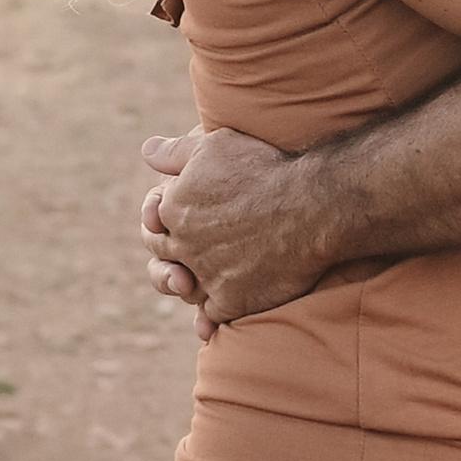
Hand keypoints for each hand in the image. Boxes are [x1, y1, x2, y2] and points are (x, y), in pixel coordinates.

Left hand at [141, 125, 338, 328]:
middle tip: (187, 255)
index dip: (162, 223)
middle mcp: (184, 245)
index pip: (153, 223)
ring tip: (202, 281)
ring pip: (186, 289)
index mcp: (173, 208)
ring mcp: (207, 276)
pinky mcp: (232, 301)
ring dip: (189, 287)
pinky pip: (212, 314)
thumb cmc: (265, 167)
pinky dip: (211, 315)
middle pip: (164, 258)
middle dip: (171, 256)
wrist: (312, 204)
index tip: (180, 222)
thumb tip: (148, 151)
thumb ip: (175, 152)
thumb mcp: (214, 145)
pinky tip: (219, 310)